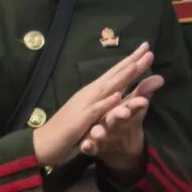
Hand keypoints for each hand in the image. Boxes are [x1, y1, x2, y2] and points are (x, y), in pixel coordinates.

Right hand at [32, 44, 156, 169]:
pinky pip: (95, 112)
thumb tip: (119, 94)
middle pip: (113, 76)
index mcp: (93, 92)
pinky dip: (106, 103)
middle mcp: (89, 94)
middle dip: (131, 63)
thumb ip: (105, 105)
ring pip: (105, 89)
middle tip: (148, 49)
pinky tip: (118, 96)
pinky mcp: (80, 122)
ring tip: (136, 64)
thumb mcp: (90, 116)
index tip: (147, 48)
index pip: (115, 74)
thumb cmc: (66, 128)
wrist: (43, 143)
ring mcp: (84, 106)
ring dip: (120, 77)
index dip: (131, 61)